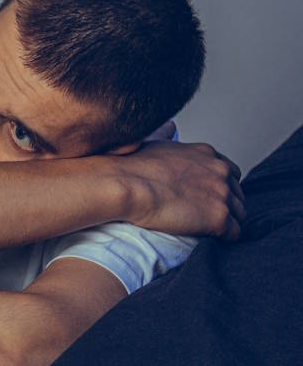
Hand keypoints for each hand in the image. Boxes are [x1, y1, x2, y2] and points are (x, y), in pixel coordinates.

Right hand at [117, 140, 245, 240]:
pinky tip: (209, 238)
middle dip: (225, 204)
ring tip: (206, 230)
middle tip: (204, 215)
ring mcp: (222, 194)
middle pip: (237, 193)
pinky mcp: (219, 218)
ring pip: (240, 214)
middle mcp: (220, 171)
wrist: (127, 185)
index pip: (229, 172)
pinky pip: (234, 233)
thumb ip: (168, 136)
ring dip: (226, 222)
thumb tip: (168, 127)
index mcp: (206, 154)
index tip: (205, 197)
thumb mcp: (156, 142)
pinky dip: (224, 238)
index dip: (218, 187)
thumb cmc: (132, 167)